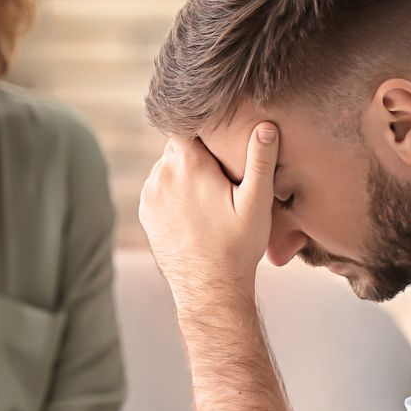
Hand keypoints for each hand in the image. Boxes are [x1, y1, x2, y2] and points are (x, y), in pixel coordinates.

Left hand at [138, 122, 278, 304]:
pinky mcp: (145, 211)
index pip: (188, 124)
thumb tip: (265, 126)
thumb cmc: (238, 245)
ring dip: (184, 172)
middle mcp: (162, 173)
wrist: (209, 286)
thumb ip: (260, 160)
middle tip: (222, 172)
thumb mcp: (257, 202)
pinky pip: (158, 188)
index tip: (220, 136)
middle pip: (178, 145)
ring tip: (209, 193)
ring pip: (167, 166)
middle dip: (198, 153)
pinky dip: (173, 191)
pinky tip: (194, 208)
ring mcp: (150, 193)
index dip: (204, 127)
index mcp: (188, 163)